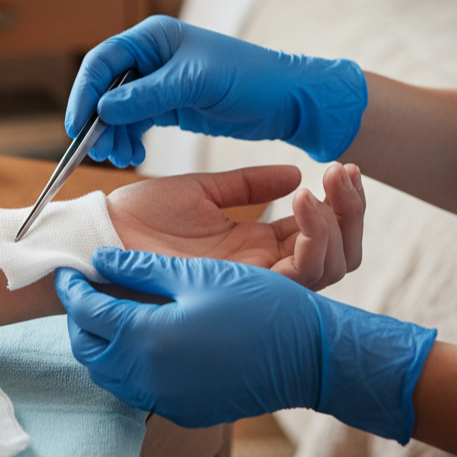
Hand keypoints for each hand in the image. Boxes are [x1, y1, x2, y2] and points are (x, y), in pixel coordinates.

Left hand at [55, 249, 435, 442]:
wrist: (310, 358)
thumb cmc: (260, 309)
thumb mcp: (197, 275)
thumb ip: (140, 267)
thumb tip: (102, 259)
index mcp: (147, 337)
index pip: (88, 314)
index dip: (72, 289)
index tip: (67, 272)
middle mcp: (148, 376)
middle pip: (89, 350)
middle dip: (79, 320)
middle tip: (83, 295)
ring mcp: (165, 399)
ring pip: (108, 374)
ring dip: (100, 345)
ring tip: (108, 315)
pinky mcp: (184, 410)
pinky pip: (136, 389)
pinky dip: (126, 367)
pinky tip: (140, 343)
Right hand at [65, 15, 367, 166]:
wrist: (288, 101)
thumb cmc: (249, 80)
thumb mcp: (195, 85)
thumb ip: (147, 96)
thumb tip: (103, 109)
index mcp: (154, 38)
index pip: (103, 61)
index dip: (85, 92)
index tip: (78, 125)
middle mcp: (151, 57)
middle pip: (105, 87)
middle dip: (97, 120)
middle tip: (98, 150)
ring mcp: (158, 82)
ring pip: (117, 109)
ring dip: (112, 134)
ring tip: (118, 158)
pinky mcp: (168, 105)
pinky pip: (135, 122)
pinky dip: (129, 138)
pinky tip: (132, 155)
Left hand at [107, 163, 364, 290]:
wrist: (103, 235)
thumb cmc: (140, 216)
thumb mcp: (202, 191)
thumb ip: (246, 184)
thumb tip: (294, 172)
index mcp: (253, 246)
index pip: (315, 232)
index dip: (338, 203)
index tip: (342, 167)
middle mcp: (259, 270)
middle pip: (334, 254)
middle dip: (352, 214)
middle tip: (346, 173)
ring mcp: (251, 283)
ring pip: (325, 268)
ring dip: (338, 224)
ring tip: (325, 186)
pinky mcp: (239, 290)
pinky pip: (297, 275)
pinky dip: (313, 238)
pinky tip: (303, 203)